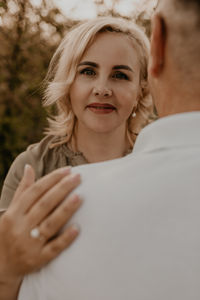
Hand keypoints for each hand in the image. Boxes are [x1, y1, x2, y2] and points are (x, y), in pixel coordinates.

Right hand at [0, 165, 81, 298]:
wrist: (0, 265)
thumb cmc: (10, 231)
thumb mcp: (12, 211)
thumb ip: (23, 190)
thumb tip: (29, 167)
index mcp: (14, 213)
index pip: (35, 191)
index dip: (52, 179)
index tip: (68, 170)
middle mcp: (21, 227)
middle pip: (45, 204)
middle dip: (62, 189)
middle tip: (78, 177)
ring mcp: (29, 244)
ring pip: (50, 224)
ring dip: (65, 209)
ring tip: (80, 197)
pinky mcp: (38, 259)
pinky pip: (54, 248)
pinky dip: (65, 238)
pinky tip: (77, 228)